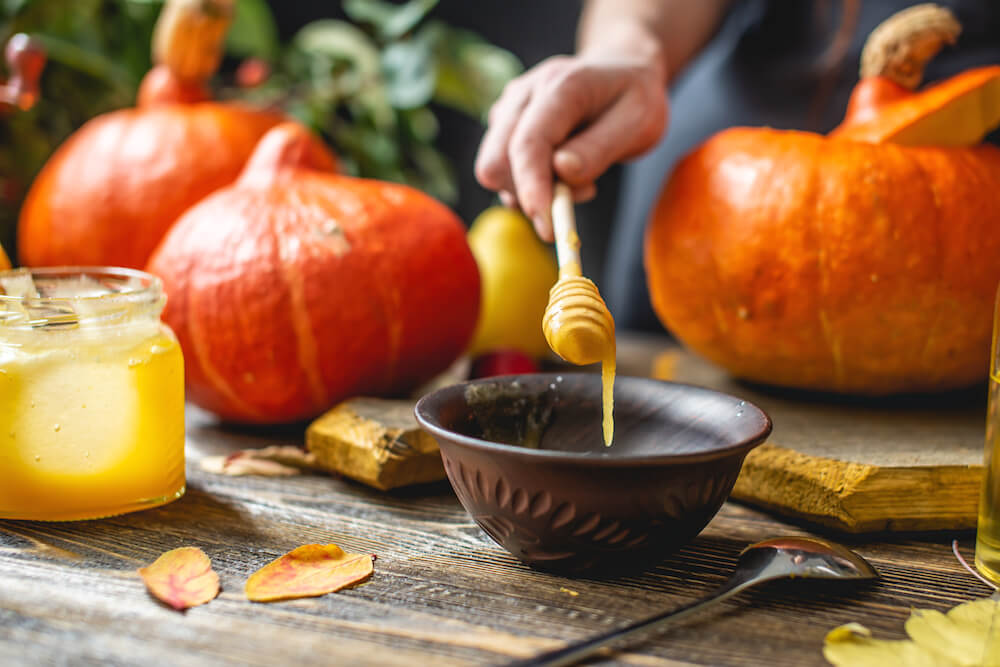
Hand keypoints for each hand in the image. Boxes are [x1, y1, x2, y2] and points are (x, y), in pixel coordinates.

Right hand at [475, 53, 667, 240]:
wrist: (620, 70)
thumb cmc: (634, 97)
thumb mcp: (639, 122)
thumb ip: (600, 147)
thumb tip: (562, 171)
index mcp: (560, 86)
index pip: (528, 143)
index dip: (532, 188)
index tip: (548, 227)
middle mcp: (524, 94)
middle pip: (496, 162)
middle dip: (529, 194)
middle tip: (577, 197)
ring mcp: (508, 107)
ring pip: (494, 169)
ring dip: (533, 190)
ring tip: (580, 176)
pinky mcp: (503, 123)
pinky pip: (502, 169)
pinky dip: (530, 183)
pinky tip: (562, 171)